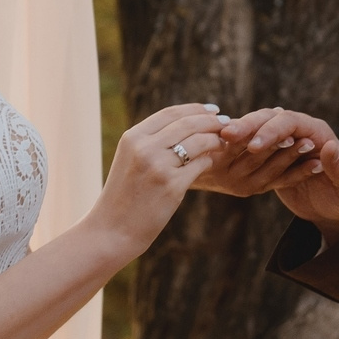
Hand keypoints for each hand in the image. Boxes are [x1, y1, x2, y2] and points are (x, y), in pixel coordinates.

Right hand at [90, 102, 231, 254]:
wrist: (112, 230)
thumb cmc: (124, 196)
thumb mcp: (130, 160)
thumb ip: (150, 141)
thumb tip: (184, 124)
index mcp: (133, 138)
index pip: (170, 113)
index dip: (194, 109)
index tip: (211, 110)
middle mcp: (145, 148)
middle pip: (188, 123)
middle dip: (211, 121)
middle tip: (226, 122)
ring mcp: (159, 167)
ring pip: (199, 141)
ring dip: (216, 139)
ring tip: (223, 142)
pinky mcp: (172, 186)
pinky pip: (201, 164)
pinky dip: (209, 160)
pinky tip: (211, 162)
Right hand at [211, 108, 338, 239]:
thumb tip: (327, 146)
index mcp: (316, 131)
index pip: (289, 122)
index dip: (271, 131)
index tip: (253, 146)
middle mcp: (298, 131)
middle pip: (268, 120)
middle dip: (247, 126)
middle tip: (225, 136)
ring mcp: (283, 143)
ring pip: (256, 131)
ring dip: (238, 135)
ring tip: (218, 140)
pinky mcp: (272, 159)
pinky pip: (253, 149)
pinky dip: (239, 148)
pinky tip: (223, 149)